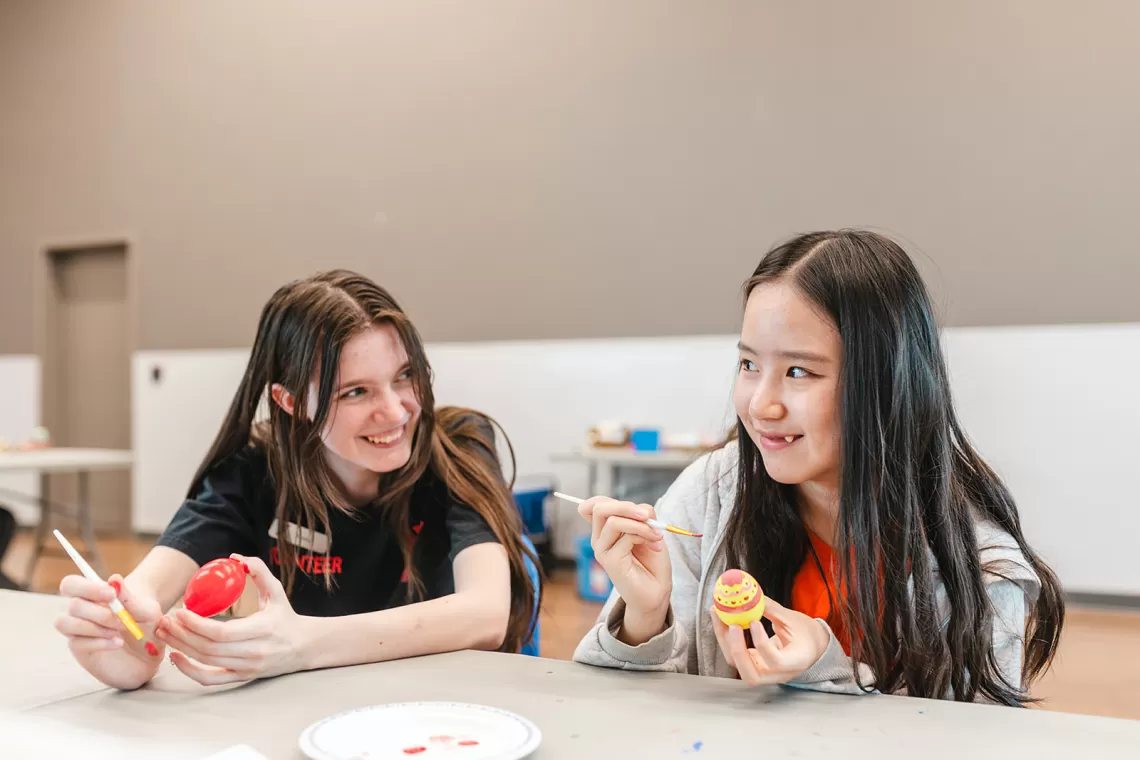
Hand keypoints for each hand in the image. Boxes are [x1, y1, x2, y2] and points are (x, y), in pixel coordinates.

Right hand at [56, 572, 164, 689]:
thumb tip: (114, 578)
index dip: (87, 588)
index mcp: (92, 595)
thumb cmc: (145, 621)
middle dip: (99, 613)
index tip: (111, 594)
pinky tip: (117, 642)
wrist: (149, 647)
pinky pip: (76, 643)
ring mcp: (77, 630)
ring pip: (66, 624)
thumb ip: (128, 596)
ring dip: (95, 628)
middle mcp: (80, 611)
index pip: (71, 584)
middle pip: (73, 605)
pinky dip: (98, 642)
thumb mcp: (144, 608)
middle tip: (121, 619)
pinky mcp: (79, 649)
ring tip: (119, 631)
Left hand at [155, 554, 311, 685]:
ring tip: (165, 632)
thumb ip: (259, 571)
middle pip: (209, 648)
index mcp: (263, 629)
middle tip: (164, 620)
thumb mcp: (277, 591)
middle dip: (182, 635)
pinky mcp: (242, 677)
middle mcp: (254, 652)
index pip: (222, 632)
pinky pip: (210, 680)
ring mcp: (247, 667)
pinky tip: (176, 657)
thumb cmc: (286, 617)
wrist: (304, 646)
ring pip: (206, 661)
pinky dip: (190, 671)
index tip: (180, 611)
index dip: (197, 624)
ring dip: (181, 647)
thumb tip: (235, 557)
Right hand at [578, 496, 671, 643]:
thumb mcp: (648, 529)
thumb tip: (640, 509)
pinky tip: (656, 545)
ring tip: (657, 535)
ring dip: (641, 525)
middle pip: (600, 508)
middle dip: (627, 506)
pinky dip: (645, 535)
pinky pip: (626, 537)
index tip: (640, 511)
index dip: (612, 499)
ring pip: (613, 521)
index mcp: (605, 530)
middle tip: (648, 516)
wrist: (656, 591)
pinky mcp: (610, 561)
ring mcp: (602, 550)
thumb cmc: (652, 562)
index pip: (594, 505)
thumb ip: (641, 515)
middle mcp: (599, 539)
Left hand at [709, 598, 829, 685]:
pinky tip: (722, 620)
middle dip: (737, 649)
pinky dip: (727, 640)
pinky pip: (737, 658)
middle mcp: (778, 675)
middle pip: (751, 675)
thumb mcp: (793, 619)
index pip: (776, 661)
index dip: (762, 643)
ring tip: (719, 615)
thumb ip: (772, 609)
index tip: (754, 622)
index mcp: (795, 663)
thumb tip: (751, 595)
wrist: (810, 646)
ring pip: (739, 666)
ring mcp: (765, 674)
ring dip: (726, 642)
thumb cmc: (806, 634)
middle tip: (731, 624)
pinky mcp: (754, 667)